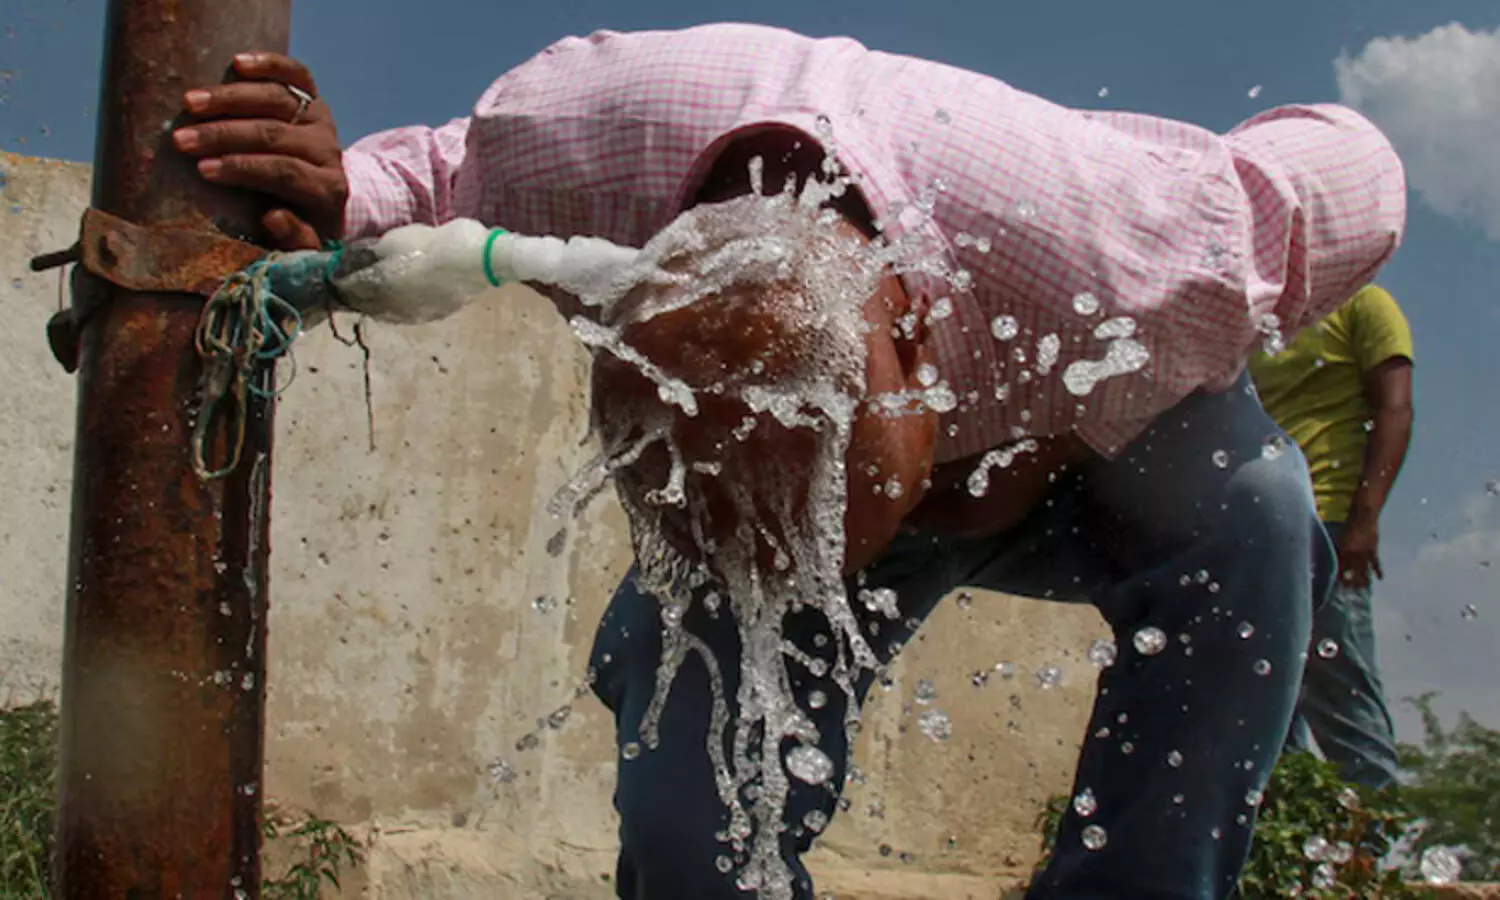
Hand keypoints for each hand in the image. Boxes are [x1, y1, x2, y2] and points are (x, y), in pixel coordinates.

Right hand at [174, 52, 347, 250]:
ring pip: (278, 100)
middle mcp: (327, 151)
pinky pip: (297, 75)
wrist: (332, 197)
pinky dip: (269, 65)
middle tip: (182, 140)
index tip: (202, 169)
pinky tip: (237, 62)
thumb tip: (273, 217)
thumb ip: (293, 239)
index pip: (285, 172)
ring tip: (190, 103)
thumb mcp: (302, 243)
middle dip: (225, 135)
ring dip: (231, 99)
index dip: (243, 168)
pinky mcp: (314, 99)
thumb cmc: (304, 224)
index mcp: (328, 189)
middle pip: (275, 135)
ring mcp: (321, 121)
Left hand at [1336, 516, 1382, 588]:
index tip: (1341, 584)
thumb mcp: (1341, 539)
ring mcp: (1365, 554)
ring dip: (1364, 580)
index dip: (1341, 577)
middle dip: (1353, 582)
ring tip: (1363, 588)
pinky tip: (1380, 578)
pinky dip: (1378, 571)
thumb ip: (1341, 550)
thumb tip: (1341, 560)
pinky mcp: (1374, 551)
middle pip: (1353, 572)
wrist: (1363, 518)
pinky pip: (1376, 564)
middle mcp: (1354, 555)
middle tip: (1352, 591)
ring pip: (1364, 570)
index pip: (1342, 568)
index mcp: (1344, 551)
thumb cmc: (1349, 526)